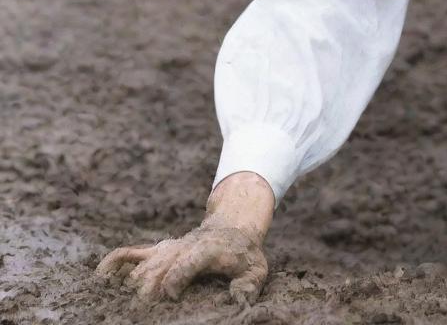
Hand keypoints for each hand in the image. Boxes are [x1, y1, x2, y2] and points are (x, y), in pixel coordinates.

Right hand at [96, 220, 267, 304]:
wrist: (233, 226)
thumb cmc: (244, 254)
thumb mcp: (256, 269)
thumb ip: (248, 284)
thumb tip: (237, 298)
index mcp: (208, 250)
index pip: (188, 262)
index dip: (177, 278)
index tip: (171, 298)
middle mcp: (184, 247)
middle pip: (160, 266)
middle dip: (150, 288)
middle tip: (142, 310)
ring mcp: (168, 248)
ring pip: (145, 264)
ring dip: (134, 283)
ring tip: (123, 304)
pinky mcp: (158, 250)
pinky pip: (131, 253)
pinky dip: (115, 263)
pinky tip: (100, 276)